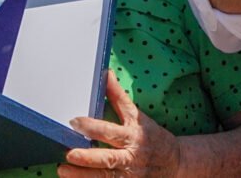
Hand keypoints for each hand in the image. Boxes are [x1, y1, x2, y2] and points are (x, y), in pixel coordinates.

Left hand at [59, 70, 180, 177]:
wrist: (176, 163)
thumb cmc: (153, 137)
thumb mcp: (138, 116)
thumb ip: (119, 97)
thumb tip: (106, 73)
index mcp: (132, 136)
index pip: (110, 132)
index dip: (92, 127)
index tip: (74, 122)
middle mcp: (131, 158)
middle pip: (108, 159)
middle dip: (87, 158)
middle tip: (68, 154)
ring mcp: (130, 176)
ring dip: (84, 176)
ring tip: (63, 170)